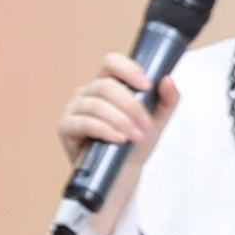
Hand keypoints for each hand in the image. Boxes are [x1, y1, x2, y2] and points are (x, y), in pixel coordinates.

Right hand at [60, 48, 178, 223]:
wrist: (123, 172)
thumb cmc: (136, 142)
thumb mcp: (157, 120)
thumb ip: (167, 99)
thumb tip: (167, 79)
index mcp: (107, 84)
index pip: (111, 62)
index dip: (128, 69)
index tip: (147, 85)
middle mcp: (87, 92)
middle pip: (105, 85)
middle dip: (130, 105)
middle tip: (145, 124)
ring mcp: (74, 109)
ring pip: (95, 104)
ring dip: (120, 120)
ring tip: (135, 136)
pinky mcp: (66, 128)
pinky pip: (83, 122)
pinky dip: (104, 129)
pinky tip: (118, 138)